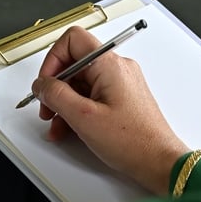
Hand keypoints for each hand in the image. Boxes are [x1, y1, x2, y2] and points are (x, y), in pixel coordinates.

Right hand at [31, 26, 187, 194]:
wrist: (159, 161)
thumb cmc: (133, 141)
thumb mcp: (83, 117)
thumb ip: (56, 95)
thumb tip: (41, 85)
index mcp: (109, 65)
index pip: (72, 40)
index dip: (53, 60)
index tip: (46, 83)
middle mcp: (117, 68)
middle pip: (74, 64)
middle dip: (56, 87)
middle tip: (47, 109)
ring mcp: (120, 83)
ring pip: (81, 83)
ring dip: (64, 103)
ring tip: (57, 126)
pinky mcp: (122, 98)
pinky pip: (92, 96)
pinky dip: (78, 110)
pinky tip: (70, 129)